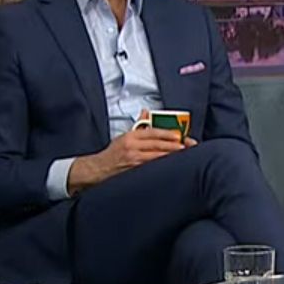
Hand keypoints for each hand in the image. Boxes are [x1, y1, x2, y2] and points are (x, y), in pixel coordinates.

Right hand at [68, 127, 186, 192]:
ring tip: (182, 156)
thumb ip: (138, 124)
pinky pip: (151, 167)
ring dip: (170, 156)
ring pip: (156, 157)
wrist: (98, 169)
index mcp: (130, 137)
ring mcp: (133, 160)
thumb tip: (146, 111)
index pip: (152, 132)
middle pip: (157, 145)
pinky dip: (161, 166)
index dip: (167, 134)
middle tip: (186, 146)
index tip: (178, 136)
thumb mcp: (124, 136)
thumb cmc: (112, 153)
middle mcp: (132, 147)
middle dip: (174, 146)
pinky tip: (170, 166)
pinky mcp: (134, 171)